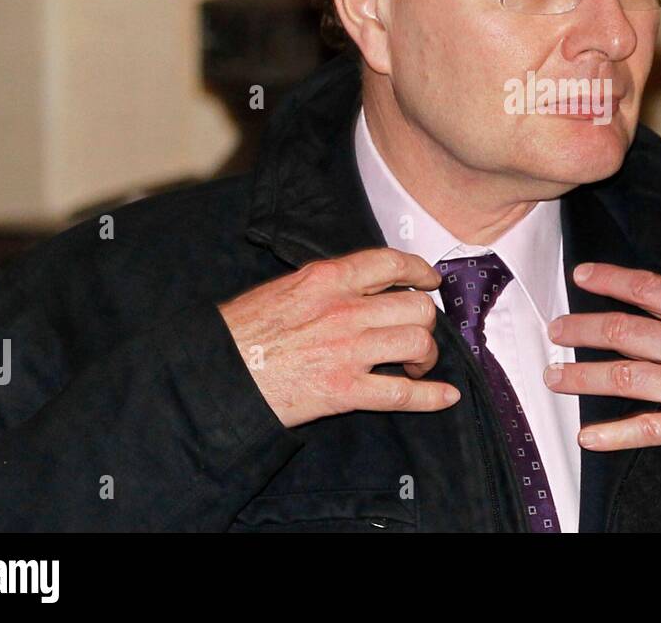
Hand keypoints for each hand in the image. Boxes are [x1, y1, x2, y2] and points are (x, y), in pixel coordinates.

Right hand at [218, 247, 457, 427]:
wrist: (216, 375)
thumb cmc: (241, 332)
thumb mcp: (284, 289)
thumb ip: (325, 284)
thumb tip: (357, 285)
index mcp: (327, 280)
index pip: (390, 264)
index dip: (419, 271)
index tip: (429, 281)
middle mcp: (344, 311)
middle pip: (415, 307)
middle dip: (423, 321)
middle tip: (415, 333)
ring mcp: (348, 351)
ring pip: (418, 343)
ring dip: (425, 355)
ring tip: (415, 364)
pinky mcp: (345, 392)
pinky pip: (403, 394)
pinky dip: (431, 397)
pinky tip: (445, 396)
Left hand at [543, 263, 660, 450]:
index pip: (649, 289)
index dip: (611, 279)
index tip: (582, 275)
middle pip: (624, 331)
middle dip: (583, 329)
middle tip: (556, 330)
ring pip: (624, 377)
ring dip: (583, 377)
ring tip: (554, 376)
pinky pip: (648, 430)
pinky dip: (615, 435)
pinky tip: (587, 437)